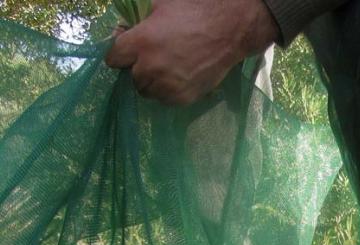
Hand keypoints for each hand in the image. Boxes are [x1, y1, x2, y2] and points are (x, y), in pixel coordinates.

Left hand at [105, 0, 278, 104]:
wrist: (227, 31)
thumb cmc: (192, 12)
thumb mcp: (158, 6)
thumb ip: (136, 22)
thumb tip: (122, 31)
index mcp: (141, 42)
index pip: (113, 58)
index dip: (119, 54)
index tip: (127, 51)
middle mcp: (151, 67)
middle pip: (132, 78)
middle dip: (138, 68)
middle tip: (153, 59)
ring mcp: (168, 85)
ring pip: (148, 92)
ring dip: (153, 83)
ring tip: (167, 70)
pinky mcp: (183, 97)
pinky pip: (166, 100)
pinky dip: (168, 92)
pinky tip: (179, 78)